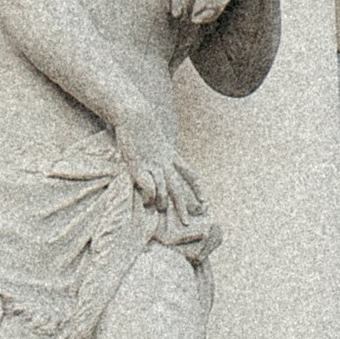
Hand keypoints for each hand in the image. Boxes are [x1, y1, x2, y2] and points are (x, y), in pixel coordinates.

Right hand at [109, 100, 199, 239]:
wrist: (134, 115)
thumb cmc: (141, 125)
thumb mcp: (155, 138)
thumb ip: (159, 150)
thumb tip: (158, 159)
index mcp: (171, 155)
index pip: (190, 174)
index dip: (198, 188)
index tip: (205, 201)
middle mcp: (165, 162)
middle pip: (179, 187)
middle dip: (184, 206)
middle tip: (186, 223)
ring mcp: (152, 164)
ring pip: (164, 188)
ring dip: (164, 202)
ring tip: (162, 210)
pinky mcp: (137, 166)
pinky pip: (148, 185)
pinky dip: (149, 194)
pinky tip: (147, 201)